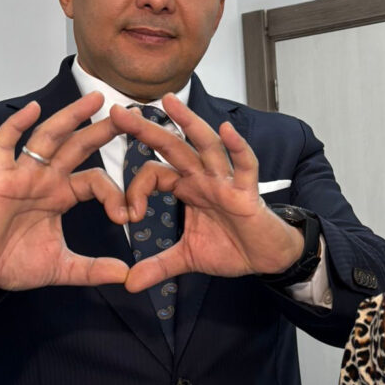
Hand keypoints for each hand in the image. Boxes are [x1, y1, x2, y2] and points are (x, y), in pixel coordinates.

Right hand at [0, 93, 130, 291]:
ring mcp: (21, 176)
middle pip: (78, 146)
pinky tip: (32, 109)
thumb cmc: (11, 263)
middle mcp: (44, 180)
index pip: (96, 180)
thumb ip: (93, 269)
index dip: (115, 193)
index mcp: (61, 196)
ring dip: (71, 117)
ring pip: (49, 138)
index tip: (126, 217)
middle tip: (128, 113)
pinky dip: (15, 126)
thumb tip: (125, 275)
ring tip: (94, 99)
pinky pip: (3, 147)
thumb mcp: (61, 268)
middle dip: (102, 130)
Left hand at [111, 95, 304, 292]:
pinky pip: (244, 165)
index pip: (153, 173)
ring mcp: (226, 181)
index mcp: (187, 187)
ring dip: (188, 123)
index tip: (127, 216)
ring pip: (205, 145)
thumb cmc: (232, 248)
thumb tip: (129, 283)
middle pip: (173, 146)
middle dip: (146, 129)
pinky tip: (227, 130)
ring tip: (169, 101)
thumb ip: (158, 267)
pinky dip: (237, 148)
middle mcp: (204, 177)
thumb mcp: (188, 258)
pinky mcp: (247, 192)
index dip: (134, 189)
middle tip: (118, 111)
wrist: (266, 258)